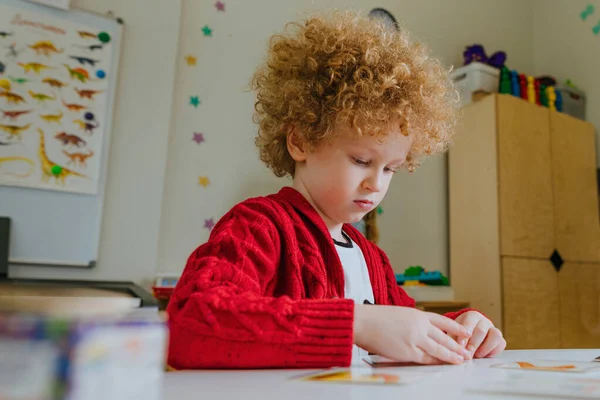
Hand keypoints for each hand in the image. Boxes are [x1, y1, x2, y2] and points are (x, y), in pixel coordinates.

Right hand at [353, 305, 471, 364]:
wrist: (363, 322)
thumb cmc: (375, 318)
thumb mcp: (399, 313)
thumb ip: (412, 321)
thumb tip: (420, 331)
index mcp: (417, 314)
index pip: (442, 321)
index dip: (455, 327)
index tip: (465, 332)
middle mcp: (419, 325)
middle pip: (444, 337)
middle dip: (457, 345)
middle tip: (467, 351)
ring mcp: (415, 339)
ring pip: (439, 349)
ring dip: (451, 355)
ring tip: (461, 360)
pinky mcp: (408, 352)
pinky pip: (426, 358)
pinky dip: (436, 362)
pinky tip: (443, 364)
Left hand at [453, 311, 505, 358]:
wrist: (468, 335)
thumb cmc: (459, 333)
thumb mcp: (453, 333)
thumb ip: (452, 339)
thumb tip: (451, 350)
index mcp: (472, 316)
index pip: (469, 322)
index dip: (465, 334)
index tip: (460, 345)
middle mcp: (484, 321)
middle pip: (481, 331)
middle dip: (473, 344)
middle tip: (467, 355)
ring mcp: (494, 330)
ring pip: (496, 336)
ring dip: (485, 348)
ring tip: (476, 356)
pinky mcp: (500, 340)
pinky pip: (501, 344)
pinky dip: (493, 351)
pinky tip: (483, 356)